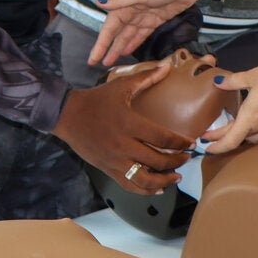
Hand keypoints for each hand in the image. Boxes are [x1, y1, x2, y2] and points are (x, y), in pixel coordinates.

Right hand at [51, 64, 195, 193]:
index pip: (162, 138)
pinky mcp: (107, 168)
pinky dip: (145, 190)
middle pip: (158, 161)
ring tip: (175, 176)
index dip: (181, 143)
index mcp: (129, 123)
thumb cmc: (95, 99)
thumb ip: (145, 79)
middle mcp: (123, 144)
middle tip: (186, 158)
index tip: (191, 144)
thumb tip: (166, 68)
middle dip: (177, 161)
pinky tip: (157, 187)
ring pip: (145, 179)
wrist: (66, 115)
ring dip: (164, 180)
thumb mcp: (120, 86)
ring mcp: (114, 159)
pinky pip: (129, 185)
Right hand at [90, 0, 205, 68]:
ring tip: (111, 61)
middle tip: (98, 63)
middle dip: (108, 48)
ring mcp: (144, 15)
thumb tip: (98, 3)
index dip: (101, 42)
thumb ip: (120, 0)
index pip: (110, 26)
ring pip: (129, 35)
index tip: (93, 57)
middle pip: (117, 32)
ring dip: (120, 47)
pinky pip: (142, 34)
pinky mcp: (156, 19)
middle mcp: (132, 9)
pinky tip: (128, 51)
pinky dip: (134, 42)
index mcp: (125, 2)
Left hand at [200, 57, 257, 151]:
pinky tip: (257, 121)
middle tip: (211, 136)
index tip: (206, 148)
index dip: (217, 146)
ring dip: (242, 135)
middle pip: (241, 139)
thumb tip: (218, 82)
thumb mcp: (253, 75)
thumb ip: (233, 81)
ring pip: (255, 137)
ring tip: (233, 128)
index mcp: (251, 117)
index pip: (231, 141)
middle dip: (224, 138)